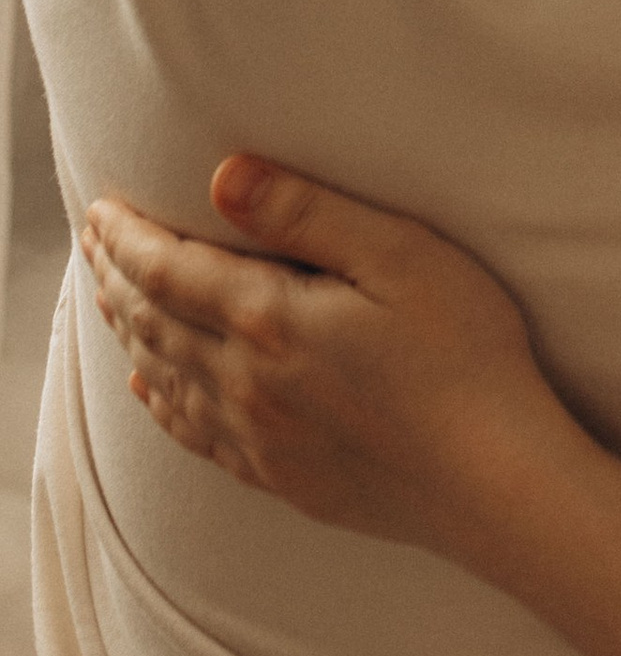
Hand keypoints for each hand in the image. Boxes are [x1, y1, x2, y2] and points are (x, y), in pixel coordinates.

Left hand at [82, 159, 580, 558]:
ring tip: (107, 299)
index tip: (99, 209)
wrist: (493, 480)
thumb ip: (308, 213)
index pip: (169, 271)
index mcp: (271, 321)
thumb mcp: (401, 255)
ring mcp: (259, 439)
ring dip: (128, 332)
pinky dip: (158, 402)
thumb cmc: (464, 353)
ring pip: (165, 377)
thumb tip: (223, 176)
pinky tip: (148, 389)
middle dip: (115, 278)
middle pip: (155, 323)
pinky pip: (193, 434)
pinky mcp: (280, 477)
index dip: (127, 238)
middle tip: (92, 242)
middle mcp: (247, 384)